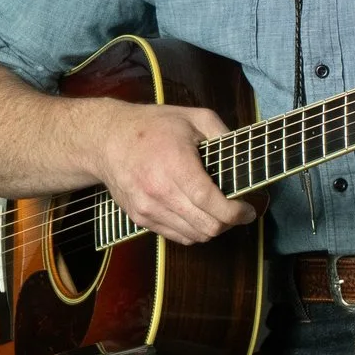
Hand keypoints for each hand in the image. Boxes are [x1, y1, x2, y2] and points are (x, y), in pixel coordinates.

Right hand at [91, 101, 253, 248]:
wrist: (107, 140)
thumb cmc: (152, 126)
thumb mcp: (192, 117)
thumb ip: (222, 133)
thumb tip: (243, 156)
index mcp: (176, 164)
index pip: (211, 203)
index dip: (236, 213)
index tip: (248, 210)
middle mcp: (159, 191)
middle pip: (206, 226)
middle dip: (229, 223)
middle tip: (237, 212)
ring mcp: (148, 208)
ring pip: (193, 236)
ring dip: (211, 228)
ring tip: (217, 213)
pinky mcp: (140, 218)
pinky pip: (176, 237)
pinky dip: (192, 231)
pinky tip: (196, 214)